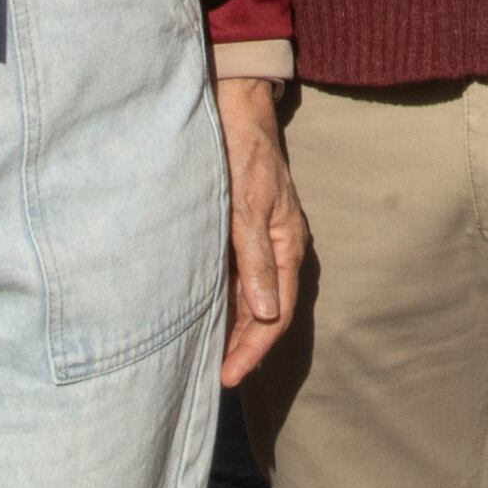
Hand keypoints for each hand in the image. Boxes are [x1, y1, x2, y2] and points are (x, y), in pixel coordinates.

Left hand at [213, 76, 305, 385]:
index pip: (276, 314)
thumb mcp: (248, 206)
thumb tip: (264, 313)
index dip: (254, 349)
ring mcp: (256, 242)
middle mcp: (275, 250)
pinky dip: (220, 303)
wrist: (234, 109)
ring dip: (230, 329)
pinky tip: (200, 317)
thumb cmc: (243, 153)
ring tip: (205, 358)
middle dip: (242, 347)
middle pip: (263, 313)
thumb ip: (254, 259)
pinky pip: (232, 279)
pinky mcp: (237, 232)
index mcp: (287, 246)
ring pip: (246, 299)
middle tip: (214, 378)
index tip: (228, 377)